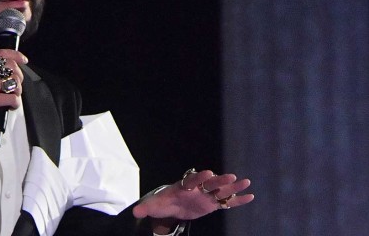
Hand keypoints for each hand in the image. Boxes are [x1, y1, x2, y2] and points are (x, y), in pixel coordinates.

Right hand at [0, 50, 27, 125]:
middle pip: (11, 67)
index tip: (24, 60)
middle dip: (19, 75)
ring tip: (14, 96)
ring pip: (14, 82)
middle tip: (16, 84)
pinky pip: (12, 98)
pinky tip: (12, 106)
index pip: (1, 54)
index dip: (16, 55)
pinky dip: (16, 103)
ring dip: (18, 90)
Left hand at [132, 169, 253, 222]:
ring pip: (221, 190)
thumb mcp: (153, 206)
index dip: (199, 177)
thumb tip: (135, 212)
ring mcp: (206, 196)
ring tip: (246, 182)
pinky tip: (250, 196)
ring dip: (233, 187)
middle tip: (231, 177)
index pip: (191, 180)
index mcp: (183, 186)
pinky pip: (226, 202)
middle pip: (209, 183)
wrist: (170, 206)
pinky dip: (237, 200)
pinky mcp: (212, 204)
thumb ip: (145, 208)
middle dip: (219, 180)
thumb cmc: (162, 203)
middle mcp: (197, 189)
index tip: (207, 173)